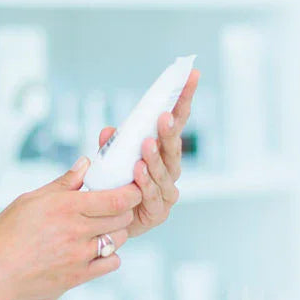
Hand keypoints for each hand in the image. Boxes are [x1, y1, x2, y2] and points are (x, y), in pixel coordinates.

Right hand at [0, 157, 141, 299]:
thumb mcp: (31, 199)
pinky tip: (96, 249)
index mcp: (66, 207)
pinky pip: (110, 263)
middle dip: (124, 209)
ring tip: (102, 227)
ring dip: (116, 231)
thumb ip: (63, 183)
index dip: (132, 191)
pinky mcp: (78, 277)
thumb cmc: (5, 233)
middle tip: (115, 205)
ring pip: (118, 240)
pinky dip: (109, 255)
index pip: (117, 198)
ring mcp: (79, 256)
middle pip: (122, 217)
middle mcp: (77, 231)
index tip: (133, 187)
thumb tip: (86, 163)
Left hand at [98, 68, 199, 238]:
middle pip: (174, 146)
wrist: (108, 223)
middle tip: (164, 116)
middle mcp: (169, 169)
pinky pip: (152, 194)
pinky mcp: (158, 211)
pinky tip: (138, 171)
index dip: (183, 99)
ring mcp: (166, 190)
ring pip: (164, 170)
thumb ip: (111, 146)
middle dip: (170, 130)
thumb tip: (109, 130)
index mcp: (162, 150)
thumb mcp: (109, 158)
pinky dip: (144, 182)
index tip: (192, 76)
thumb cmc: (114, 184)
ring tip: (146, 145)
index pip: (176, 120)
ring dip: (155, 157)